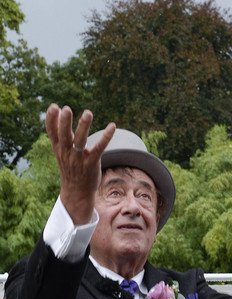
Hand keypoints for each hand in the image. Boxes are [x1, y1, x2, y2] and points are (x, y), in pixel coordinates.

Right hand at [45, 104, 115, 224]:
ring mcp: (79, 158)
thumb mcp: (61, 149)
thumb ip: (58, 130)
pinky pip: (99, 148)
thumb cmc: (69, 165)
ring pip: (80, 141)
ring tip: (87, 113)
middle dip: (64, 123)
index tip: (53, 106)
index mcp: (59, 148)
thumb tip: (56, 107)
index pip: (52, 133)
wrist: (76, 192)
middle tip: (66, 109)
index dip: (51, 121)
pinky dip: (106, 137)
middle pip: (64, 136)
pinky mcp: (92, 163)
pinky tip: (112, 126)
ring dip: (83, 127)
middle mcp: (67, 153)